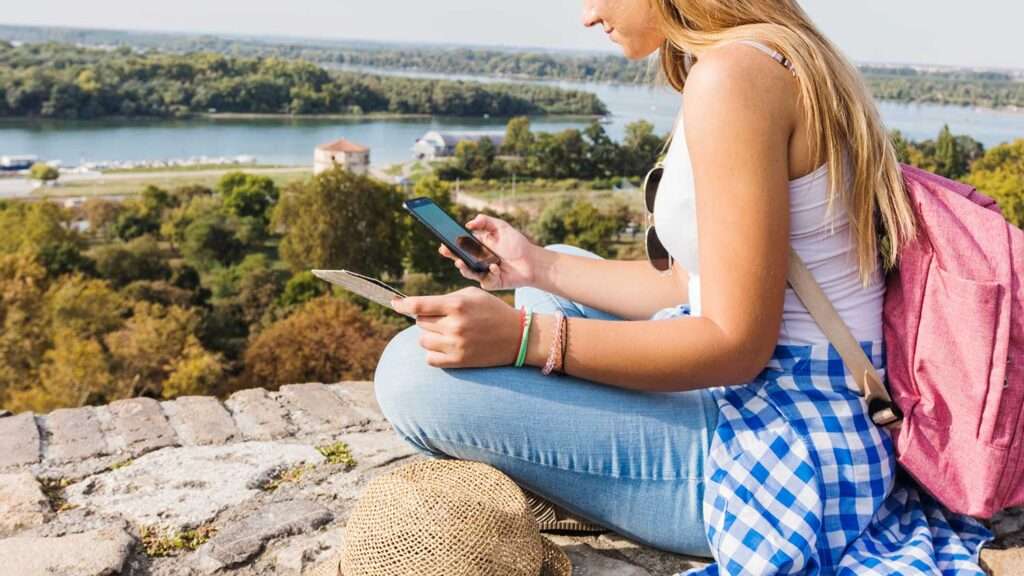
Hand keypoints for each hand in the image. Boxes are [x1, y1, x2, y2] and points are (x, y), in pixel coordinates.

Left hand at [391, 287, 520, 367]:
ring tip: (448, 333)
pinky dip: (434, 353)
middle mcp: (455, 325)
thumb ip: (445, 299)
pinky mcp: (459, 361)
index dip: (402, 305)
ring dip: (430, 336)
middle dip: (428, 319)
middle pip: (420, 322)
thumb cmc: (492, 310)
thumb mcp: (471, 295)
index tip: (394, 304)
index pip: (419, 305)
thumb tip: (416, 307)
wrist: (517, 336)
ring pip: (423, 341)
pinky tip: (447, 347)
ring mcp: (456, 345)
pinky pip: (430, 359)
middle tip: (444, 319)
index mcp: (457, 305)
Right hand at [440, 214, 539, 290]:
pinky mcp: (491, 283)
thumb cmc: (517, 244)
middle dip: (451, 256)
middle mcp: (478, 261)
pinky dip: (490, 272)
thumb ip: (485, 221)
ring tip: (461, 262)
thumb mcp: (501, 227)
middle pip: (460, 260)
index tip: (443, 241)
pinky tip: (495, 267)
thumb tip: (469, 223)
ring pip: (468, 273)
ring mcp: (483, 273)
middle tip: (445, 251)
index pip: (460, 246)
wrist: (532, 261)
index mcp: (478, 247)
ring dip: (463, 268)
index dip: (450, 245)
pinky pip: (486, 280)